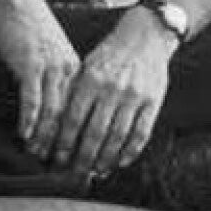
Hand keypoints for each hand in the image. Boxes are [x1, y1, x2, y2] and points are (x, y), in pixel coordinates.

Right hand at [0, 0, 82, 159]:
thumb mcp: (53, 55)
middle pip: (70, 114)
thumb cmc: (32, 29)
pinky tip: (25, 134)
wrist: (18, 2)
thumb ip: (57, 77)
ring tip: (39, 154)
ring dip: (45, 135)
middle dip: (64, 142)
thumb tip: (56, 105)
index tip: (75, 154)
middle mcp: (67, 71)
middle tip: (61, 165)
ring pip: (52, 110)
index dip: (78, 135)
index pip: (81, 110)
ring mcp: (50, 68)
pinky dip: (30, 118)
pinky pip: (32, 97)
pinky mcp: (30, 64)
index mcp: (76, 70)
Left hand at [50, 8, 174, 178]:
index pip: (73, 119)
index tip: (57, 159)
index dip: (64, 143)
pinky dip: (130, 151)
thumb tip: (57, 126)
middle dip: (83, 158)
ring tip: (97, 171)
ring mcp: (134, 96)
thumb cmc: (111, 54)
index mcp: (91, 79)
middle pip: (95, 133)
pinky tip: (121, 162)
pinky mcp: (153, 101)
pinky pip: (141, 133)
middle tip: (75, 173)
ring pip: (118, 137)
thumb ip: (75, 93)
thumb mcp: (87, 67)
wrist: (146, 36)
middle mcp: (112, 89)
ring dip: (106, 159)